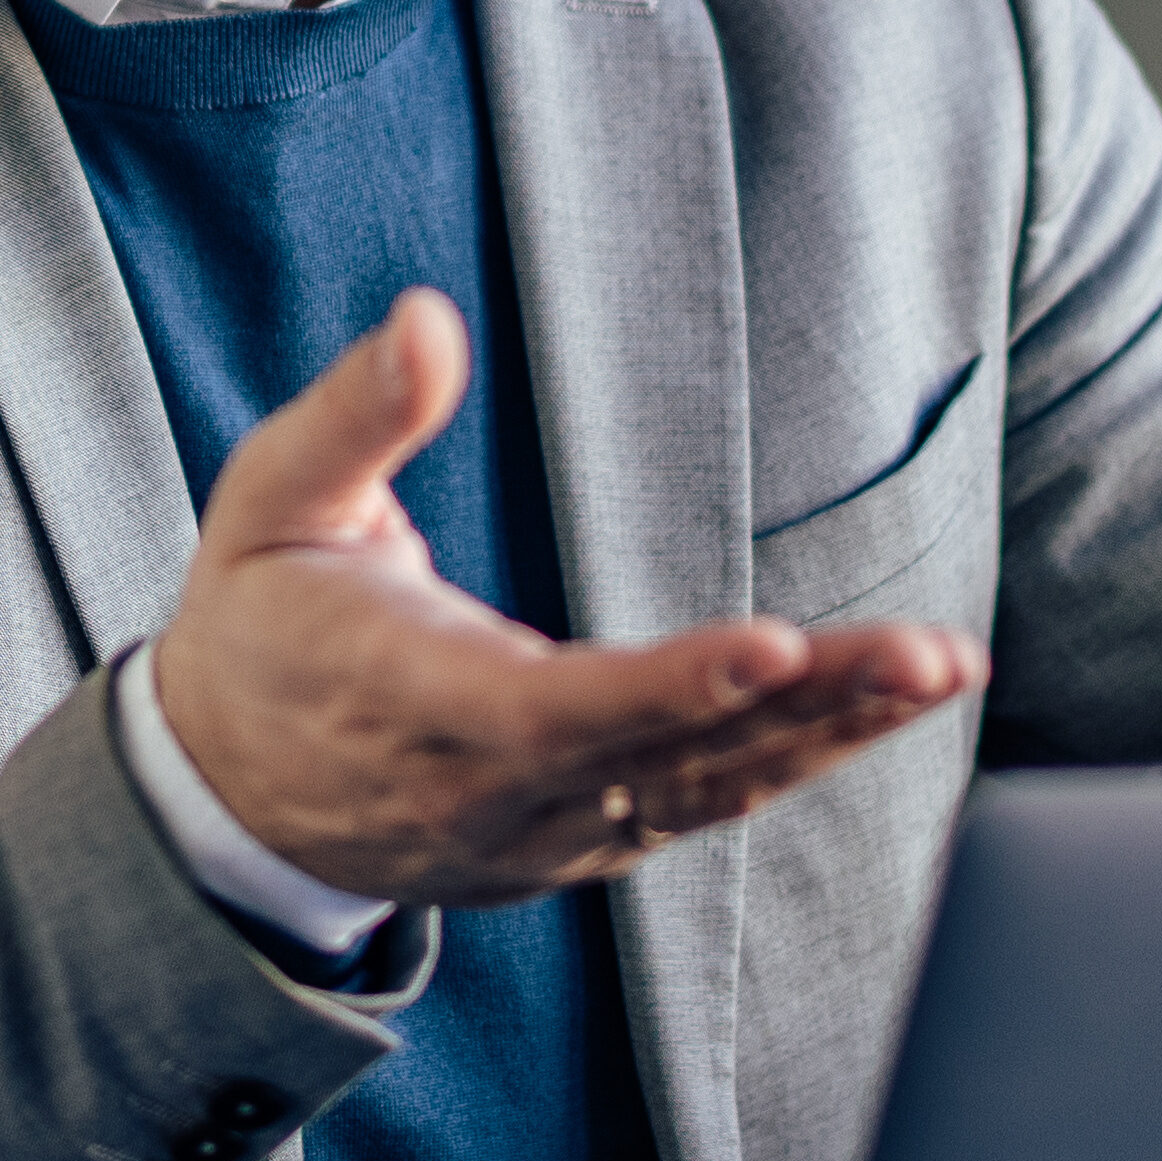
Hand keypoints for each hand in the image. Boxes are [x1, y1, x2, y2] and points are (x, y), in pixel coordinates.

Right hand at [141, 293, 979, 912]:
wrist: (224, 791)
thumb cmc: (256, 619)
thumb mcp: (271, 498)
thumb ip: (355, 413)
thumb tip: (429, 317)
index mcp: (405, 700)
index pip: (553, 710)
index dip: (666, 687)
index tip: (770, 645)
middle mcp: (486, 788)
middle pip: (667, 758)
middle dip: (807, 706)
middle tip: (925, 654)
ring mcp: (539, 831)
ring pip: (704, 793)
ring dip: (830, 736)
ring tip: (937, 670)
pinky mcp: (576, 843)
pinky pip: (700, 809)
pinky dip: (794, 761)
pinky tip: (875, 710)